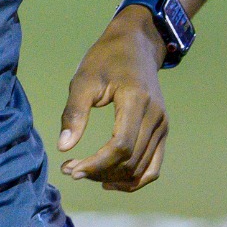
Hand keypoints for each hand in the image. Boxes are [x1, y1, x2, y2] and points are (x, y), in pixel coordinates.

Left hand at [58, 7, 169, 191]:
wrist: (136, 44)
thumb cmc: (106, 59)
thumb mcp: (83, 80)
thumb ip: (74, 113)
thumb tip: (63, 147)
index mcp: (136, 101)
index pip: (120, 146)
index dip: (96, 164)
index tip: (71, 168)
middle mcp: (155, 116)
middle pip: (130, 161)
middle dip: (99, 172)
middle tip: (70, 170)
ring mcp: (162, 125)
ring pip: (141, 169)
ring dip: (113, 179)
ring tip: (85, 173)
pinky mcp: (162, 131)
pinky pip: (153, 168)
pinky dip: (133, 180)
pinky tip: (109, 181)